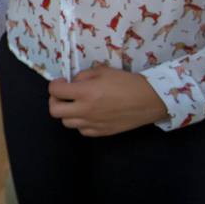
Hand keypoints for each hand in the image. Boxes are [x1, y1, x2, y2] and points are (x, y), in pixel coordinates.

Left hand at [47, 64, 168, 136]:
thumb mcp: (102, 71)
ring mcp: (93, 124)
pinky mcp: (102, 132)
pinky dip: (81, 123)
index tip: (62, 82)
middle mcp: (86, 110)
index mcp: (85, 93)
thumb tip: (72, 82)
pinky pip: (82, 131)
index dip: (55, 84)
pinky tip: (88, 115)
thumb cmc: (127, 82)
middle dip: (55, 101)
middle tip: (63, 95)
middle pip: (54, 111)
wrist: (149, 100)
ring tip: (77, 105)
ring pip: (67, 123)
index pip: (55, 91)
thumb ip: (82, 76)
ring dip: (68, 113)